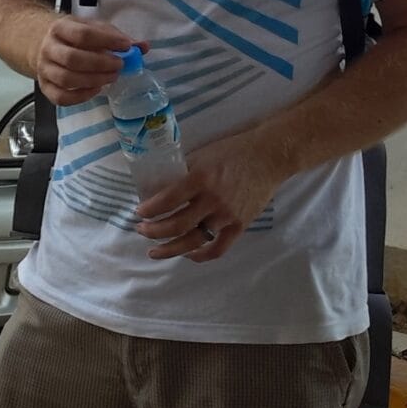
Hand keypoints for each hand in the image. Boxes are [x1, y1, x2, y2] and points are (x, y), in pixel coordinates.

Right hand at [36, 17, 137, 106]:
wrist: (45, 43)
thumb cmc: (74, 37)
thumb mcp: (93, 29)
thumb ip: (116, 37)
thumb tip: (143, 47)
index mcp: (60, 28)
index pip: (83, 34)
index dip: (107, 41)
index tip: (126, 46)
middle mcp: (48, 48)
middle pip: (72, 59)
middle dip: (101, 64)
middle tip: (119, 65)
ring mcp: (44, 69)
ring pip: (66, 79)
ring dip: (93, 80)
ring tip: (111, 77)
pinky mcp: (44, 87)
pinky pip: (60, 97)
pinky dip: (80, 97)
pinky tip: (96, 89)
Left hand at [135, 129, 287, 263]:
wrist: (268, 158)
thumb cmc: (232, 152)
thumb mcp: (201, 155)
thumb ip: (182, 173)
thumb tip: (158, 188)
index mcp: (200, 179)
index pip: (167, 200)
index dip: (149, 210)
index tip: (138, 213)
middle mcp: (212, 200)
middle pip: (176, 225)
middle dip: (153, 231)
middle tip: (141, 230)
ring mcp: (227, 216)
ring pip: (193, 241)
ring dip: (170, 249)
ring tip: (154, 251)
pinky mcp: (240, 226)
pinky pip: (218, 248)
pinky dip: (201, 255)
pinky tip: (188, 254)